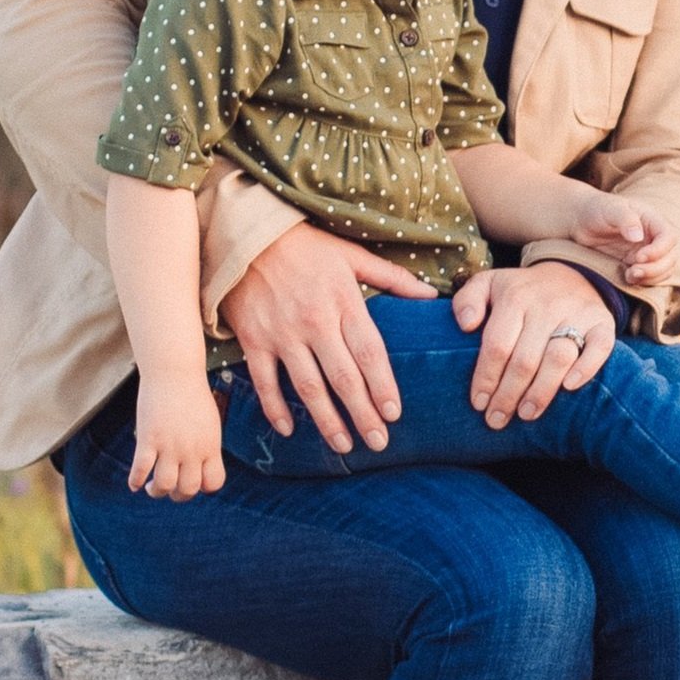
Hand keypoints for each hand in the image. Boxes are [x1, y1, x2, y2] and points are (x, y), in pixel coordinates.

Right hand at [128, 374, 226, 499]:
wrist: (175, 372)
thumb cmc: (192, 395)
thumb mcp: (208, 423)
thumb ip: (206, 445)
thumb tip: (200, 466)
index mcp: (210, 446)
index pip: (214, 483)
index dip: (203, 488)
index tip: (193, 482)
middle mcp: (192, 449)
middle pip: (188, 489)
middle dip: (178, 495)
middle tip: (170, 488)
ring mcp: (170, 445)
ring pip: (164, 485)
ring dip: (157, 492)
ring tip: (152, 487)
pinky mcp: (148, 438)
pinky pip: (140, 469)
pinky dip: (136, 481)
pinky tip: (134, 483)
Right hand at [217, 220, 435, 453]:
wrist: (247, 234)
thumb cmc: (306, 246)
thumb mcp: (352, 255)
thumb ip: (393, 278)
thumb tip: (431, 295)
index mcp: (344, 300)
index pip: (370, 352)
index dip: (383, 385)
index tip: (394, 413)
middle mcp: (315, 321)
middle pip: (344, 377)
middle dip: (363, 413)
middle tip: (378, 442)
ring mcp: (282, 333)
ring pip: (308, 386)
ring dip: (327, 420)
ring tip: (344, 445)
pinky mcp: (254, 339)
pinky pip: (265, 381)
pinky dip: (275, 408)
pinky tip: (289, 429)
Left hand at [449, 262, 614, 426]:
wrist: (571, 274)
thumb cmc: (522, 291)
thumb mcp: (488, 284)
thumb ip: (467, 300)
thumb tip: (465, 326)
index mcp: (515, 297)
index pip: (497, 345)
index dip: (486, 378)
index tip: (478, 403)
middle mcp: (546, 306)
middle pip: (525, 359)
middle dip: (508, 395)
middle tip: (497, 419)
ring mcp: (577, 314)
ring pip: (558, 358)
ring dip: (541, 391)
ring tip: (526, 414)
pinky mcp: (602, 323)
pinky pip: (600, 348)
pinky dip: (586, 369)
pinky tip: (569, 388)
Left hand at [571, 194, 676, 296]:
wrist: (580, 221)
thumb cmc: (596, 209)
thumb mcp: (609, 209)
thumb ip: (625, 219)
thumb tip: (637, 236)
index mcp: (651, 220)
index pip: (669, 237)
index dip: (659, 250)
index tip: (639, 257)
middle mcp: (653, 237)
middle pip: (671, 257)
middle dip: (655, 269)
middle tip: (633, 271)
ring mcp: (647, 252)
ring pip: (664, 270)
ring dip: (651, 278)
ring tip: (629, 276)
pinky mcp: (637, 265)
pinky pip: (651, 278)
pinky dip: (644, 282)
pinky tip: (627, 279)